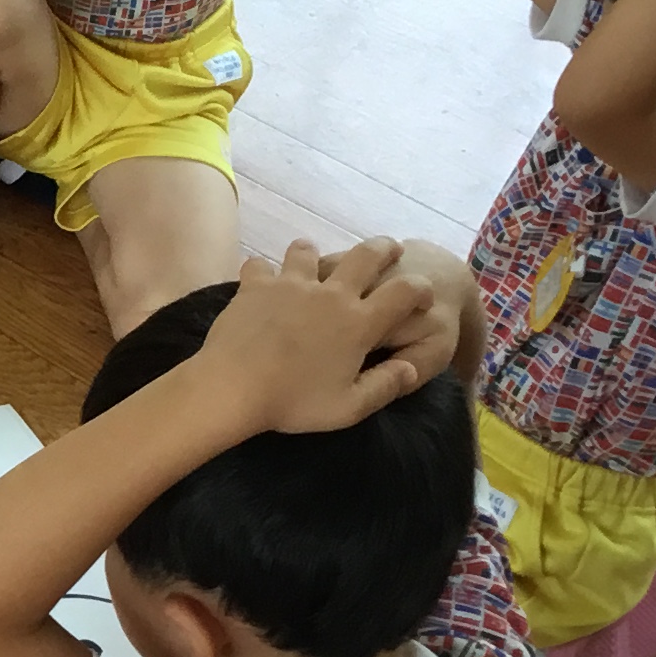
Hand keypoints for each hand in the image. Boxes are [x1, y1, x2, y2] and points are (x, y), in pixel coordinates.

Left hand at [201, 239, 442, 433]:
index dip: (420, 288)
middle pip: (366, 255)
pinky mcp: (256, 284)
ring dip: (314, 253)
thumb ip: (385, 386)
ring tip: (312, 260)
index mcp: (359, 322)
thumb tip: (411, 368)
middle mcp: (331, 293)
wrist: (233, 387)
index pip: (405, 292)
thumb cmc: (294, 402)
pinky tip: (261, 281)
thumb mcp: (349, 408)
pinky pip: (261, 265)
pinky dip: (263, 272)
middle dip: (384, 248)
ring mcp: (291, 283)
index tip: (422, 293)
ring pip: (308, 250)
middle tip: (390, 249)